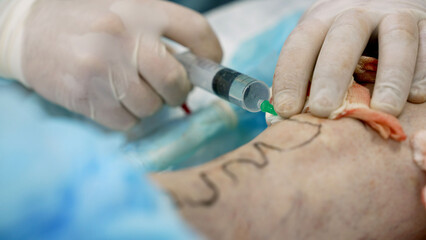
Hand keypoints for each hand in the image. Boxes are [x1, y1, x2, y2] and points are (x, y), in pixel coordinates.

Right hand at [21, 0, 221, 129]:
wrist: (28, 30)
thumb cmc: (86, 20)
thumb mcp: (126, 9)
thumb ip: (159, 32)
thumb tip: (195, 67)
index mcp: (141, 9)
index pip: (195, 31)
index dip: (212, 54)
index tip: (211, 66)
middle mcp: (125, 36)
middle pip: (175, 80)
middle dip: (177, 91)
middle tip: (169, 89)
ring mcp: (104, 67)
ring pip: (150, 106)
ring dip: (147, 104)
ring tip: (130, 90)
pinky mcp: (86, 95)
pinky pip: (126, 122)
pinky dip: (126, 117)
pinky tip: (112, 100)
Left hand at [273, 0, 425, 117]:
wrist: (382, 5)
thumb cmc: (340, 45)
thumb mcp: (318, 51)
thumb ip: (304, 78)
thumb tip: (280, 119)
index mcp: (321, 20)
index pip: (300, 44)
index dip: (290, 77)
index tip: (286, 111)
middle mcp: (356, 13)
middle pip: (343, 38)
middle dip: (331, 75)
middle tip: (323, 111)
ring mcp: (394, 16)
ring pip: (396, 38)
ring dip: (390, 77)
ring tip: (383, 111)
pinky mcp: (425, 24)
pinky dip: (423, 71)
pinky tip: (417, 97)